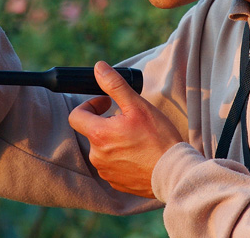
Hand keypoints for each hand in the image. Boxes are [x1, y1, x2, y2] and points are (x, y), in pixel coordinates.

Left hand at [68, 61, 183, 197]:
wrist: (174, 172)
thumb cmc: (158, 138)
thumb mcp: (137, 105)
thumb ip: (114, 85)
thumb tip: (98, 67)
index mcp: (99, 134)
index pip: (76, 116)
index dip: (90, 105)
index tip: (106, 103)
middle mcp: (97, 155)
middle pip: (92, 131)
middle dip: (106, 122)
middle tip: (128, 119)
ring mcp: (105, 171)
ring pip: (102, 148)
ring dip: (113, 139)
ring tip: (136, 137)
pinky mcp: (115, 183)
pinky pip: (111, 165)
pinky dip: (121, 156)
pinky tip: (138, 153)